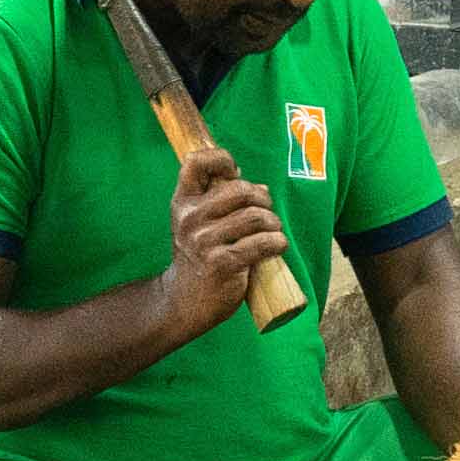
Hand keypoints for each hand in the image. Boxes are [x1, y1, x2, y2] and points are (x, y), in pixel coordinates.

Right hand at [156, 147, 289, 340]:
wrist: (184, 301)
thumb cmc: (199, 256)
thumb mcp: (197, 224)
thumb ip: (220, 201)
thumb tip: (261, 187)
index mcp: (182, 203)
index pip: (195, 162)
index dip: (221, 159)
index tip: (234, 174)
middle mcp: (189, 219)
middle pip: (240, 189)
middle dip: (262, 200)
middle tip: (265, 213)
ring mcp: (204, 242)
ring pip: (255, 216)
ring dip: (273, 223)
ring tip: (272, 232)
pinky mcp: (222, 264)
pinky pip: (262, 243)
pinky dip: (277, 243)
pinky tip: (276, 246)